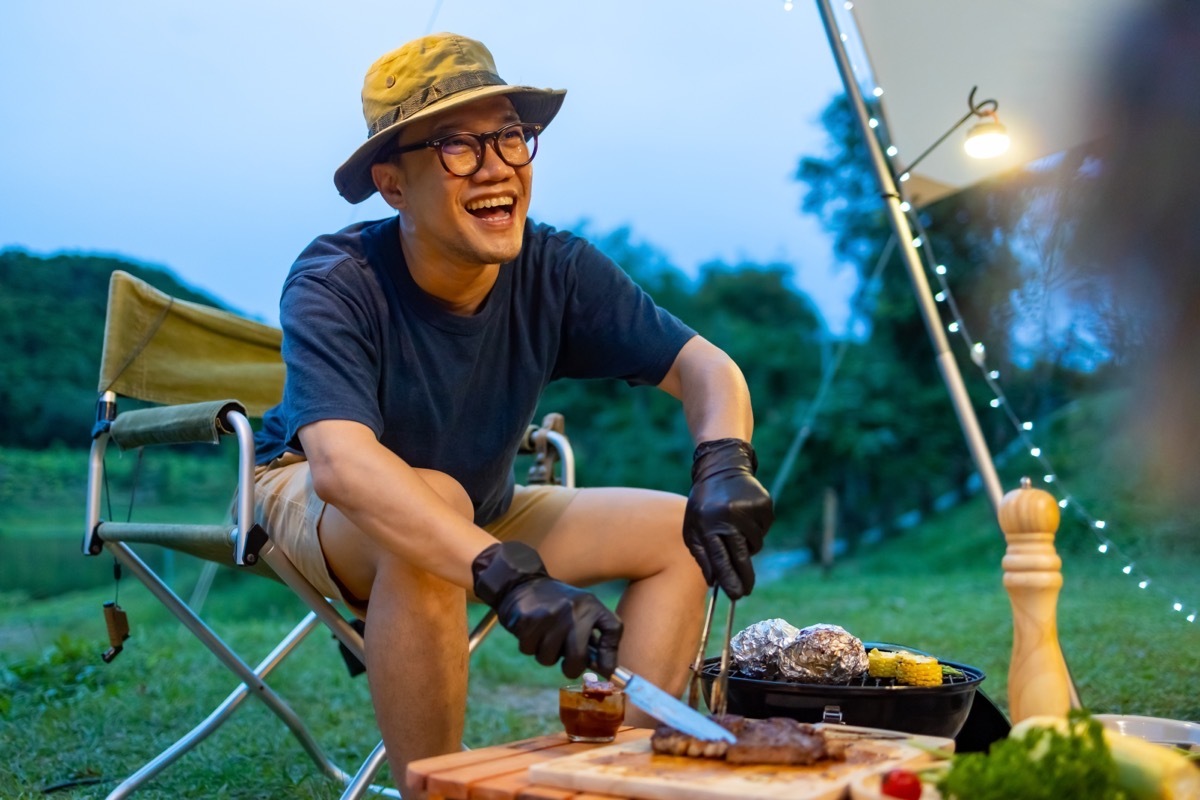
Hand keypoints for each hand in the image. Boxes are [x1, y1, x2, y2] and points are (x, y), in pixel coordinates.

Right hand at [471, 541, 622, 677]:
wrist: (524, 583)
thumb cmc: (558, 606)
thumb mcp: (582, 612)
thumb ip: (595, 638)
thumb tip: (607, 672)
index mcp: (591, 606)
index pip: (613, 628)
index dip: (610, 656)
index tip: (604, 671)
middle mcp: (573, 610)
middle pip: (578, 658)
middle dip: (571, 669)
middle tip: (567, 665)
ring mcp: (550, 615)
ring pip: (548, 658)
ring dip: (545, 654)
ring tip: (545, 636)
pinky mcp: (528, 620)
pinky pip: (529, 650)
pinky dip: (528, 646)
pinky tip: (531, 630)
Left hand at [683, 438, 773, 599]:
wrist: (722, 468)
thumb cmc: (703, 503)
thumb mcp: (693, 527)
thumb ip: (702, 555)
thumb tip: (714, 583)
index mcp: (708, 523)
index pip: (720, 558)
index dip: (729, 579)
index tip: (736, 596)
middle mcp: (729, 516)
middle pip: (741, 556)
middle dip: (744, 577)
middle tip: (745, 591)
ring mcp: (748, 509)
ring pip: (755, 545)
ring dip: (747, 546)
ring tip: (735, 530)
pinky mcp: (764, 504)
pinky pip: (764, 530)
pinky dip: (756, 531)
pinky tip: (745, 517)